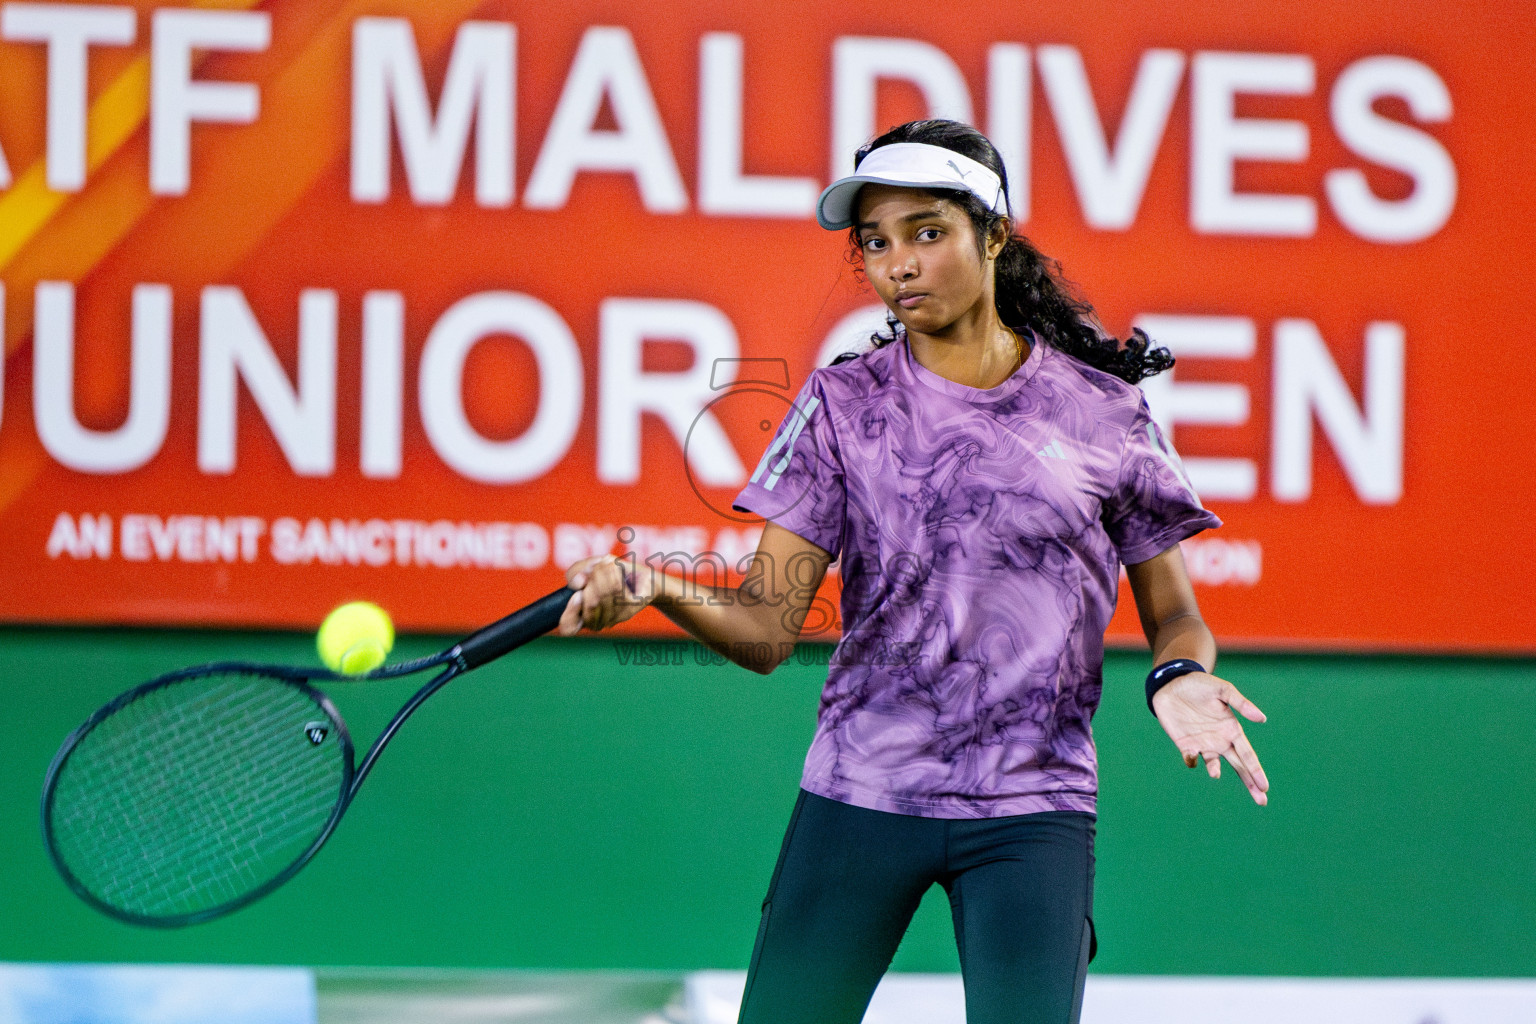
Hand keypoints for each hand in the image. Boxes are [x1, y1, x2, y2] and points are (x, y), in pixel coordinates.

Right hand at [557, 554, 654, 634]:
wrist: (644, 576)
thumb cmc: (614, 573)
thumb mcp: (590, 566)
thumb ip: (576, 571)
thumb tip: (577, 583)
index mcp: (581, 614)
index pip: (568, 628)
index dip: (569, 613)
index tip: (578, 593)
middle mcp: (595, 622)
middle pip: (588, 604)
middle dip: (593, 579)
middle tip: (598, 568)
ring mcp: (613, 619)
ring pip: (602, 597)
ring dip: (605, 574)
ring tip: (610, 566)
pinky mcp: (628, 610)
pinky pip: (617, 592)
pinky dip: (615, 575)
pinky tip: (618, 570)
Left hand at [1152, 672, 1269, 804]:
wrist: (1172, 684)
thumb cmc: (1201, 685)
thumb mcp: (1223, 690)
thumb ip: (1241, 704)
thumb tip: (1263, 719)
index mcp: (1232, 730)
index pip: (1248, 754)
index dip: (1256, 770)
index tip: (1264, 786)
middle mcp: (1220, 741)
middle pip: (1238, 766)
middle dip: (1250, 783)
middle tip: (1262, 801)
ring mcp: (1202, 744)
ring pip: (1214, 765)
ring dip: (1214, 770)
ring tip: (1215, 773)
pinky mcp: (1184, 744)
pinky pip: (1190, 758)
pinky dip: (1191, 760)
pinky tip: (1192, 758)